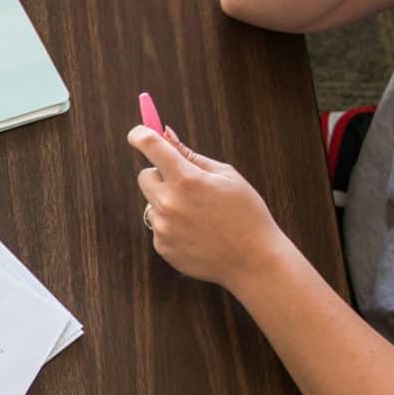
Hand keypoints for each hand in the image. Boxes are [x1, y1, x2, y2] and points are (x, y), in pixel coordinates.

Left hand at [128, 125, 295, 290]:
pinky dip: (172, 225)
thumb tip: (165, 134)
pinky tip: (197, 232)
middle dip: (161, 174)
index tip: (138, 134)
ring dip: (168, 202)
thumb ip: (191, 155)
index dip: (141, 135)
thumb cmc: (246, 213)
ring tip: (200, 215)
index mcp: (187, 179)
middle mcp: (169, 203)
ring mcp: (164, 227)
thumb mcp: (226, 176)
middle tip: (187, 184)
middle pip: (145, 175)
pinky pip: (159, 226)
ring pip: (152, 203)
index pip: (150, 146)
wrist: (254, 260)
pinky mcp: (162, 247)